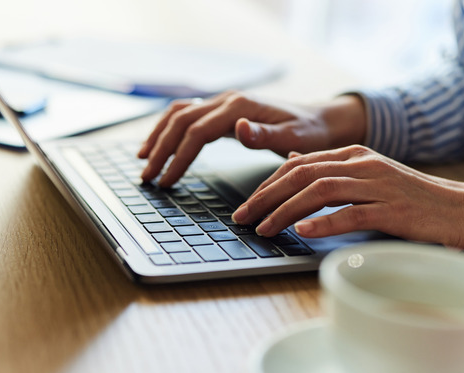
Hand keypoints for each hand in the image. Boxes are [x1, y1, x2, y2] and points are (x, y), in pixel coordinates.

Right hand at [138, 91, 365, 186]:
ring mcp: (222, 102)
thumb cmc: (309, 132)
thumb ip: (266, 135)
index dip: (178, 157)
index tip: (166, 181)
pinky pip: (186, 114)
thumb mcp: (295, 137)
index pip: (196, 131)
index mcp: (240, 107)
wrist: (320, 119)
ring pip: (178, 114)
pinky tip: (159, 145)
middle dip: (160, 149)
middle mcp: (227, 100)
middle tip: (147, 177)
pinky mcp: (222, 110)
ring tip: (144, 161)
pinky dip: (168, 128)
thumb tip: (238, 128)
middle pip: (180, 121)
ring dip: (158, 136)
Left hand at [231, 145, 463, 255]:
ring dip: (285, 211)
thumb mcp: (367, 176)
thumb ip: (331, 170)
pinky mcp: (392, 209)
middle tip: (242, 217)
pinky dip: (323, 222)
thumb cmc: (411, 199)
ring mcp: (377, 185)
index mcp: (354, 154)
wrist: (462, 209)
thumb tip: (293, 162)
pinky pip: (351, 213)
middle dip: (265, 196)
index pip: (298, 164)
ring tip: (264, 229)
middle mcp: (362, 164)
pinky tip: (302, 232)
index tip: (247, 205)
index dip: (267, 184)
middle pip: (301, 174)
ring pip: (319, 191)